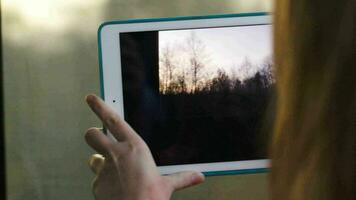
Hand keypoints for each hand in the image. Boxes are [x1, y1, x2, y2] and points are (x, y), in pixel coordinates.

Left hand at [85, 94, 204, 199]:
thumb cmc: (150, 199)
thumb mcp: (167, 185)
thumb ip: (182, 178)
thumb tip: (197, 176)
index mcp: (134, 148)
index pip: (113, 120)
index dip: (100, 106)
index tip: (91, 99)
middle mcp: (116, 155)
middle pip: (92, 135)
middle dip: (93, 134)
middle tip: (98, 136)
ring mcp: (103, 170)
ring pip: (92, 159)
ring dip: (99, 161)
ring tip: (110, 169)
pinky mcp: (96, 186)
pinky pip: (96, 180)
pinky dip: (103, 183)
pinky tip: (114, 189)